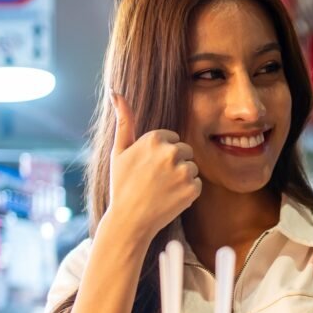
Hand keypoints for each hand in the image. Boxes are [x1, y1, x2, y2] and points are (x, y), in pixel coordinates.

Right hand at [107, 92, 201, 238]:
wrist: (130, 220)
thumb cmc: (122, 185)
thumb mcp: (119, 151)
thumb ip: (124, 121)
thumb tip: (115, 92)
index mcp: (154, 138)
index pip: (172, 139)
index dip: (161, 154)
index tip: (149, 167)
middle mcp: (170, 151)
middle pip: (185, 151)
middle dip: (175, 163)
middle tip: (156, 180)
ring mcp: (183, 170)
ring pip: (192, 167)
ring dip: (182, 178)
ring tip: (162, 189)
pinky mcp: (193, 188)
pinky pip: (197, 184)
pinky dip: (187, 192)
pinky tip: (170, 198)